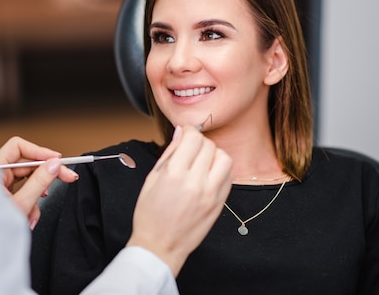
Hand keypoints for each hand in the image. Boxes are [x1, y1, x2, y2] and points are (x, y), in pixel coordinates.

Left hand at [0, 136, 77, 228]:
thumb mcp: (20, 205)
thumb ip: (39, 182)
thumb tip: (54, 165)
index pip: (18, 148)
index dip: (40, 152)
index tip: (58, 160)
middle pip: (26, 164)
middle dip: (45, 176)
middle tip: (67, 177)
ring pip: (26, 180)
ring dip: (37, 195)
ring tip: (36, 210)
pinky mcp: (3, 196)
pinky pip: (22, 192)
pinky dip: (30, 204)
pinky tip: (30, 217)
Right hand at [126, 125, 232, 275]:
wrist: (160, 246)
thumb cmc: (150, 214)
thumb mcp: (152, 179)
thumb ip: (169, 153)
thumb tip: (180, 132)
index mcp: (174, 174)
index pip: (193, 138)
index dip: (188, 131)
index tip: (185, 134)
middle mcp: (195, 183)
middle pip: (209, 146)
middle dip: (199, 142)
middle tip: (190, 149)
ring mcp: (210, 194)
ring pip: (224, 158)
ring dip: (214, 154)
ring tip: (202, 161)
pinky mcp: (219, 204)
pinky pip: (228, 176)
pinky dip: (221, 169)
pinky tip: (208, 174)